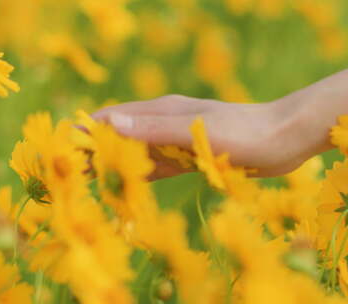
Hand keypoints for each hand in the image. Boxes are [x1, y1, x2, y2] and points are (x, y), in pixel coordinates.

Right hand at [92, 95, 321, 178]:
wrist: (284, 138)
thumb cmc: (242, 132)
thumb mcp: (196, 129)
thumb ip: (154, 127)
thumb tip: (110, 122)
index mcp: (161, 110)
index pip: (113, 118)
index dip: (87, 132)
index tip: (62, 148)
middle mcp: (164, 123)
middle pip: (120, 136)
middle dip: (95, 151)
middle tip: (70, 172)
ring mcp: (177, 140)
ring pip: (137, 152)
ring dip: (115, 164)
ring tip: (90, 180)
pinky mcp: (190, 156)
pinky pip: (158, 166)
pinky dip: (141, 175)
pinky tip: (130, 185)